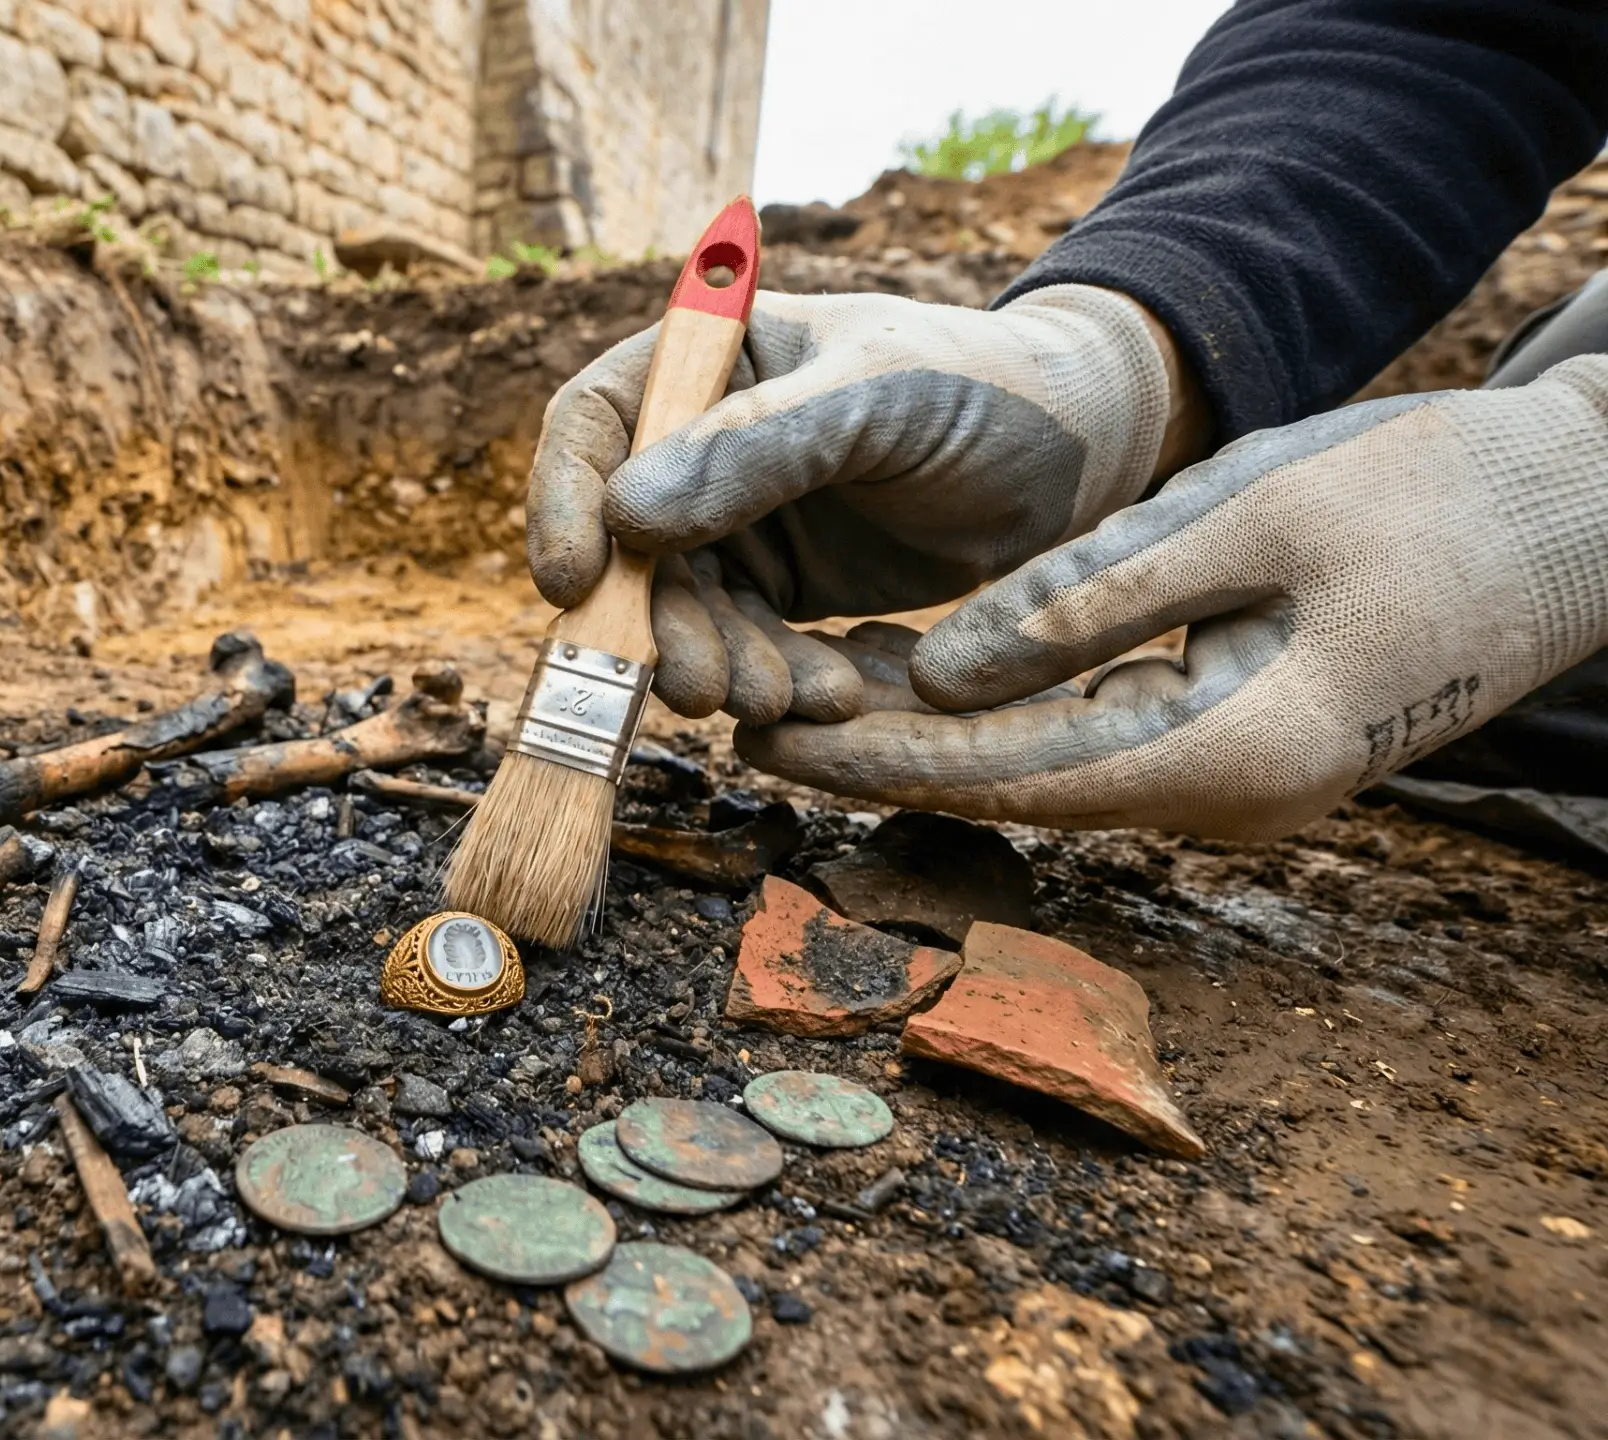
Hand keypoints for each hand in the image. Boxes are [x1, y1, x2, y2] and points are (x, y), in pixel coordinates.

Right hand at [526, 284, 1197, 721]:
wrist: (1091, 452)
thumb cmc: (991, 386)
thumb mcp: (878, 397)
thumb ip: (755, 448)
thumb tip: (622, 515)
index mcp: (709, 361)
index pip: (593, 425)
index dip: (562, 504)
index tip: (570, 584)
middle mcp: (703, 442)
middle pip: (624, 543)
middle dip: (654, 622)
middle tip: (698, 686)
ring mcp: (738, 521)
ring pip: (680, 611)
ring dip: (717, 665)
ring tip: (786, 698)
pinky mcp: (783, 590)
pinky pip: (744, 647)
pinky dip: (773, 681)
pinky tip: (829, 698)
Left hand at [738, 359, 1607, 837]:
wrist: (1578, 518)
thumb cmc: (1430, 496)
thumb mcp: (1248, 516)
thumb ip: (1090, 598)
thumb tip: (941, 675)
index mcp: (1234, 753)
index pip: (1014, 774)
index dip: (881, 760)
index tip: (770, 741)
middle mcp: (1229, 799)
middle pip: (1014, 787)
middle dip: (878, 759)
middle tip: (742, 722)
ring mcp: (1238, 785)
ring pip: (1046, 770)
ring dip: (926, 741)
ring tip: (793, 695)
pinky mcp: (1237, 746)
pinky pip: (1093, 744)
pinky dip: (998, 717)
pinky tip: (913, 681)